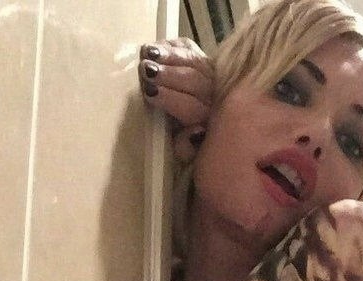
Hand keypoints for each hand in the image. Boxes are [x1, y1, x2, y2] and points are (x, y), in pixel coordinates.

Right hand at [138, 38, 213, 161]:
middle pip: (194, 80)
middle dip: (168, 75)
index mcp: (208, 119)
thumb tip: (194, 132)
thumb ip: (186, 147)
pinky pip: (188, 48)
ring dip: (169, 56)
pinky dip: (172, 46)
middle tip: (146, 70)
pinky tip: (155, 47)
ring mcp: (212, 73)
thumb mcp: (187, 153)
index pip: (191, 107)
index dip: (170, 99)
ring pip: (193, 61)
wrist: (206, 121)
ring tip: (148, 53)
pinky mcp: (202, 57)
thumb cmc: (189, 140)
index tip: (150, 92)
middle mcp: (215, 94)